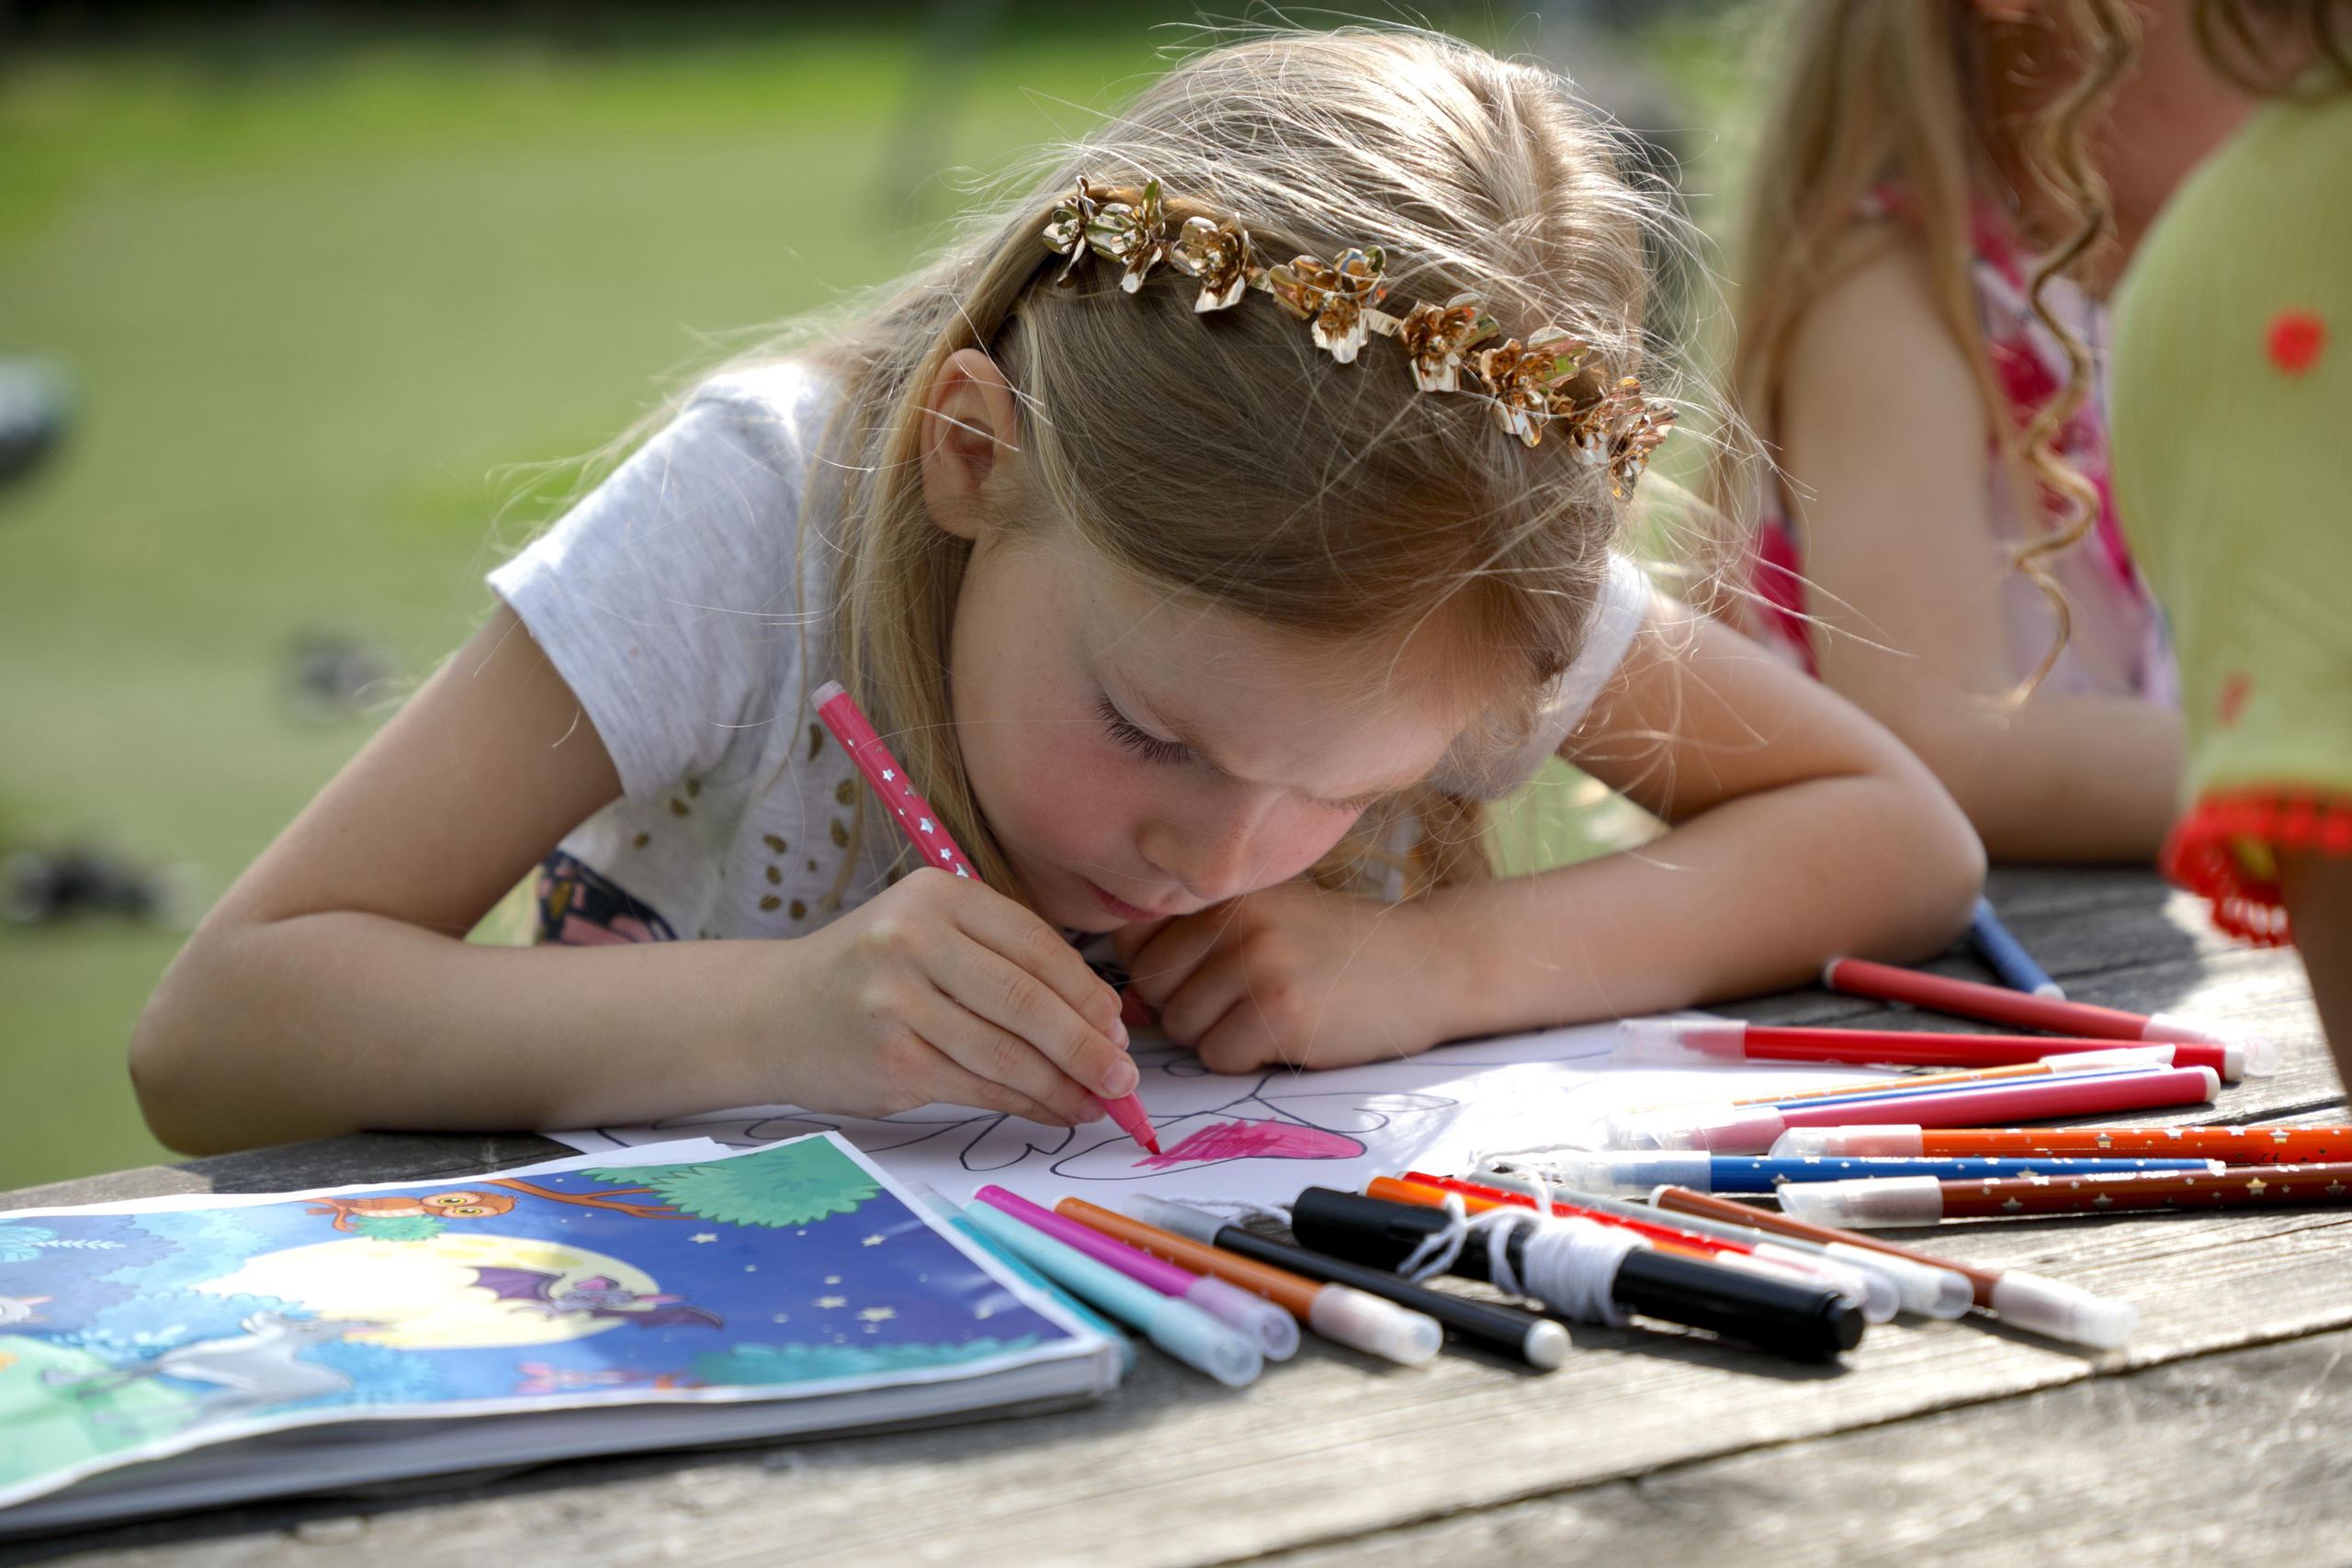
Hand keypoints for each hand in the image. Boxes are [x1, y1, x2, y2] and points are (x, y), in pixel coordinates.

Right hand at [765, 869, 1135, 1123]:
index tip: (1121, 1030)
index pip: (1037, 945)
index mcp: (937, 895)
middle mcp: (913, 939)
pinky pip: (977, 1087)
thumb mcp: (930, 936)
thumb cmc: (870, 974)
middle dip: (1087, 1046)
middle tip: (1126, 1080)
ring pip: (1006, 1052)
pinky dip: (1025, 1104)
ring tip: (1096, 1104)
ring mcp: (896, 1001)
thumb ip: (1006, 963)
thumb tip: (1104, 1024)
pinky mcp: (889, 1059)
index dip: (1089, 994)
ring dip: (1062, 1086)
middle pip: (1027, 1000)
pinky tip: (1052, 1111)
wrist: (769, 1013)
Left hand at [1112, 882, 1457, 1071]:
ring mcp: (1259, 966)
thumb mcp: (1270, 913)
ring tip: (1268, 1015)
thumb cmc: (1339, 948)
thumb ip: (1198, 938)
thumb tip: (1126, 1000)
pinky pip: (1219, 1058)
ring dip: (1216, 1036)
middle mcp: (1237, 920)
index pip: (1133, 936)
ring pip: (1181, 1027)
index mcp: (1227, 890)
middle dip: (1185, 1007)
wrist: (1430, 964)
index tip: (1189, 977)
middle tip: (1242, 1001)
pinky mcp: (1281, 1015)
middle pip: (1151, 988)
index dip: (1153, 968)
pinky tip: (1287, 1036)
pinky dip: (1245, 1060)